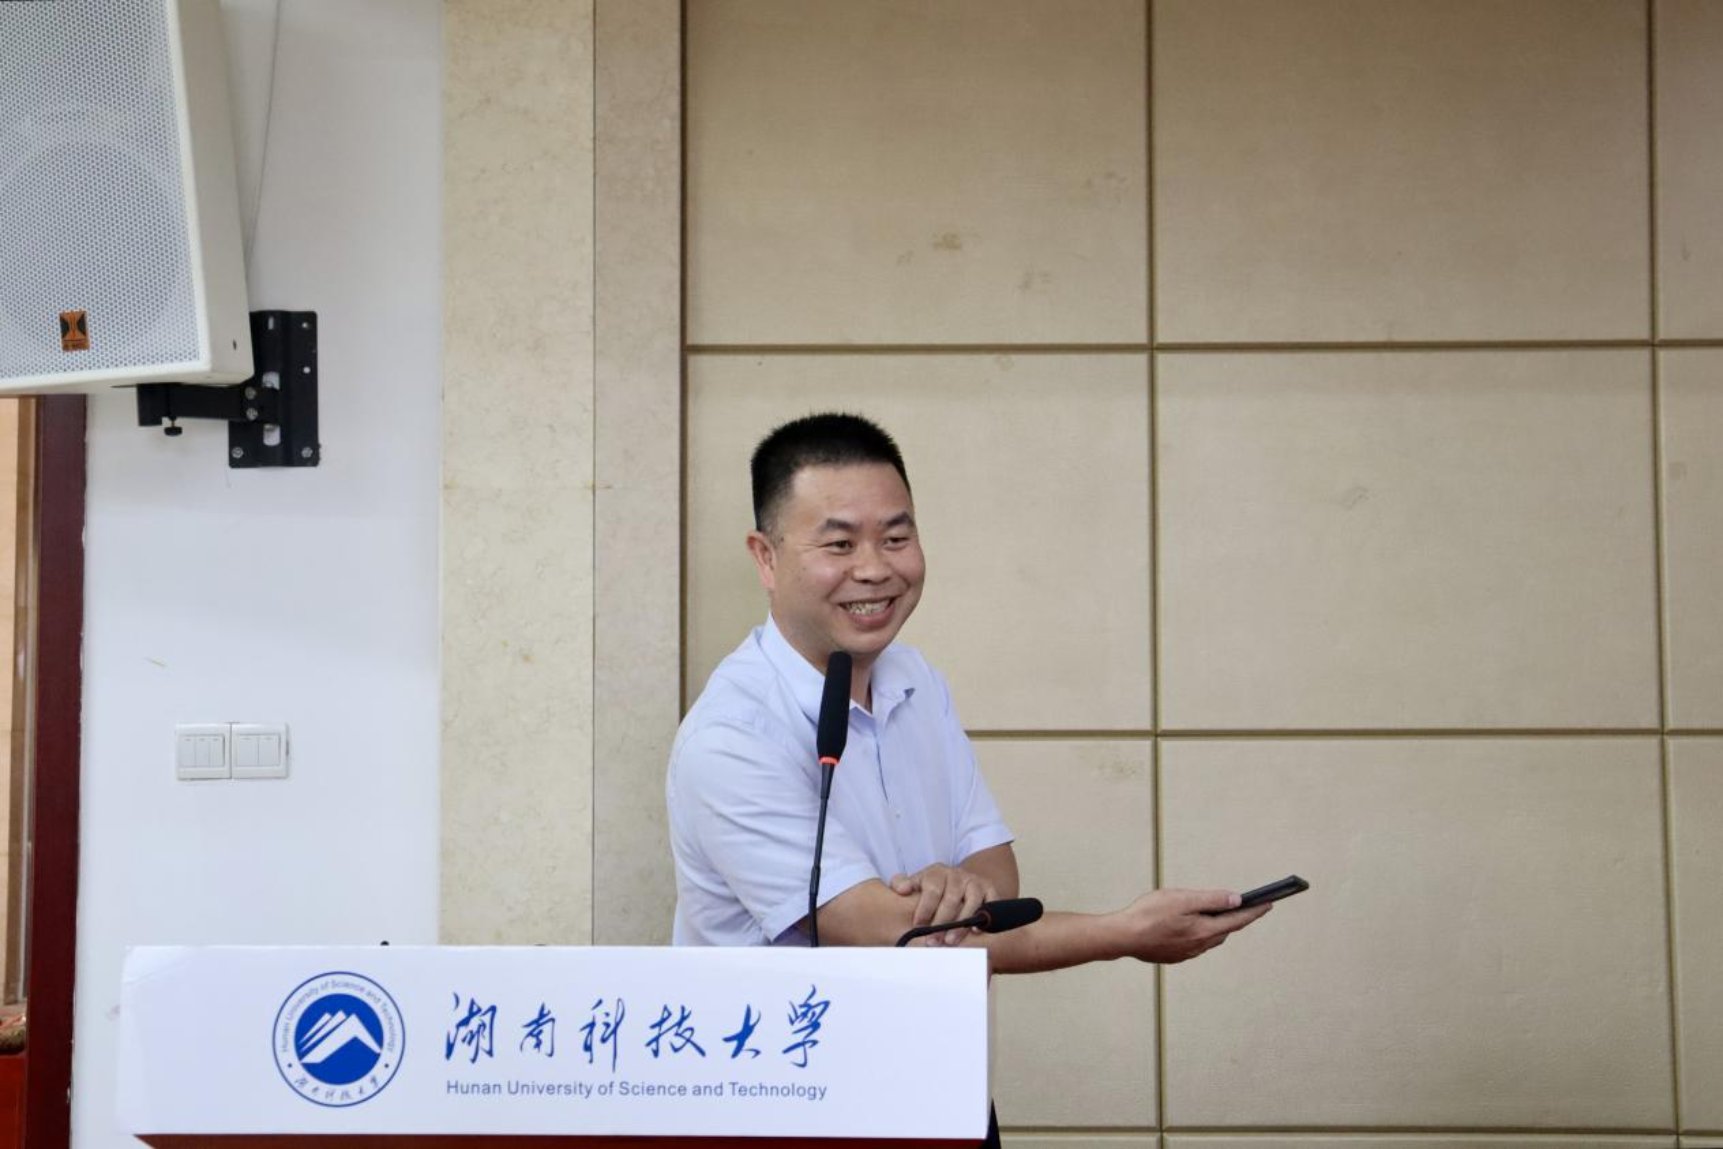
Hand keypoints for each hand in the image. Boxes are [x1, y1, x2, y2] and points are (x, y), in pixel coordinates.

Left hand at [888, 864, 997, 945]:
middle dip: (941, 923)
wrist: (959, 880)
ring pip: (972, 901)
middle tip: (933, 942)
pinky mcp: (989, 889)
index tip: (918, 926)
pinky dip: (985, 916)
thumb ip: (903, 884)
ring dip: (961, 924)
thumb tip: (900, 889)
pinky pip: (991, 902)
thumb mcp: (917, 882)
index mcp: (937, 872)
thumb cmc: (933, 887)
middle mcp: (957, 875)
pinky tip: (976, 931)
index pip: (931, 889)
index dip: (925, 908)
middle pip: (951, 898)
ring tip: (950, 942)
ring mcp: (975, 882)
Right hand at [1108, 888, 1271, 963]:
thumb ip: (1211, 899)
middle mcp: (1199, 946)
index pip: (1237, 920)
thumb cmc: (1148, 914)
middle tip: (1246, 905)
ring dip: (1218, 926)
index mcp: (1204, 931)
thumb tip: (1236, 900)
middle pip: (1225, 930)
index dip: (1255, 911)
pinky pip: (1196, 943)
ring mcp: (1187, 953)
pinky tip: (1192, 924)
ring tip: (1219, 913)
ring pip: (1211, 938)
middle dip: (1236, 918)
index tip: (1270, 903)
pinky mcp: (1175, 955)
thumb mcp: (1182, 899)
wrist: (1122, 937)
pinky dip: (1202, 932)